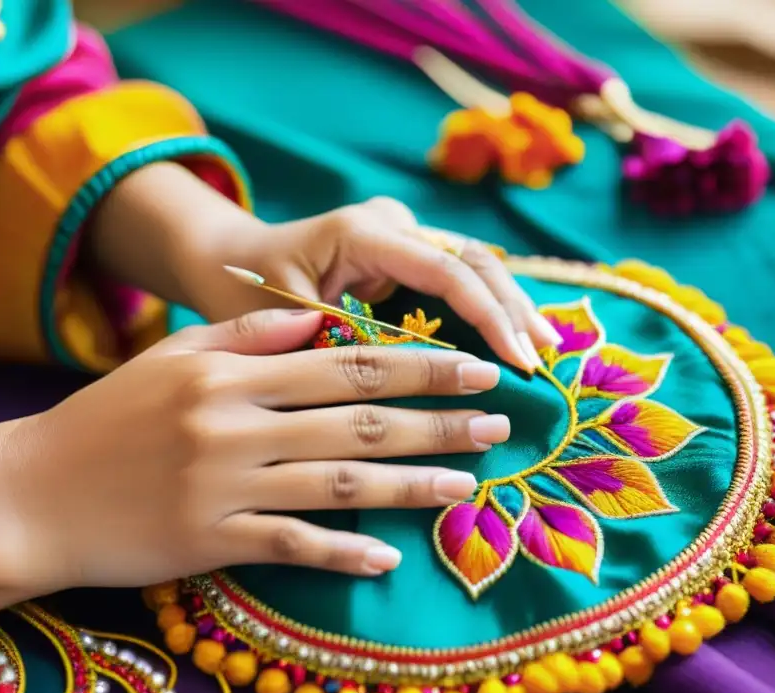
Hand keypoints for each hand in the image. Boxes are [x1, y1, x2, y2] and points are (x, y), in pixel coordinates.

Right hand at [0, 308, 506, 613]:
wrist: (31, 492)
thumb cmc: (104, 420)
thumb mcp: (168, 357)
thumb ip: (244, 333)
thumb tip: (319, 321)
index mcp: (228, 371)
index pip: (345, 363)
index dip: (419, 364)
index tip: (474, 367)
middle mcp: (234, 424)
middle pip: (359, 420)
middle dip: (438, 421)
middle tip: (498, 424)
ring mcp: (224, 485)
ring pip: (341, 483)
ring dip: (412, 485)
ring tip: (468, 486)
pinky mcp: (211, 540)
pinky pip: (294, 547)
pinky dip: (345, 552)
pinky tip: (389, 555)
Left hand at [86, 163, 559, 372]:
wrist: (228, 258)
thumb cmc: (242, 287)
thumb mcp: (279, 320)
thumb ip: (338, 344)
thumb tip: (404, 386)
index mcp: (361, 231)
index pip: (444, 270)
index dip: (487, 316)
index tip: (516, 362)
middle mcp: (390, 224)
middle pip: (471, 261)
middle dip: (512, 309)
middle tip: (545, 360)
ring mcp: (401, 235)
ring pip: (472, 267)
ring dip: (509, 307)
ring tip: (546, 351)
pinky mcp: (404, 255)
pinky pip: (456, 279)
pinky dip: (486, 309)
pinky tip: (514, 340)